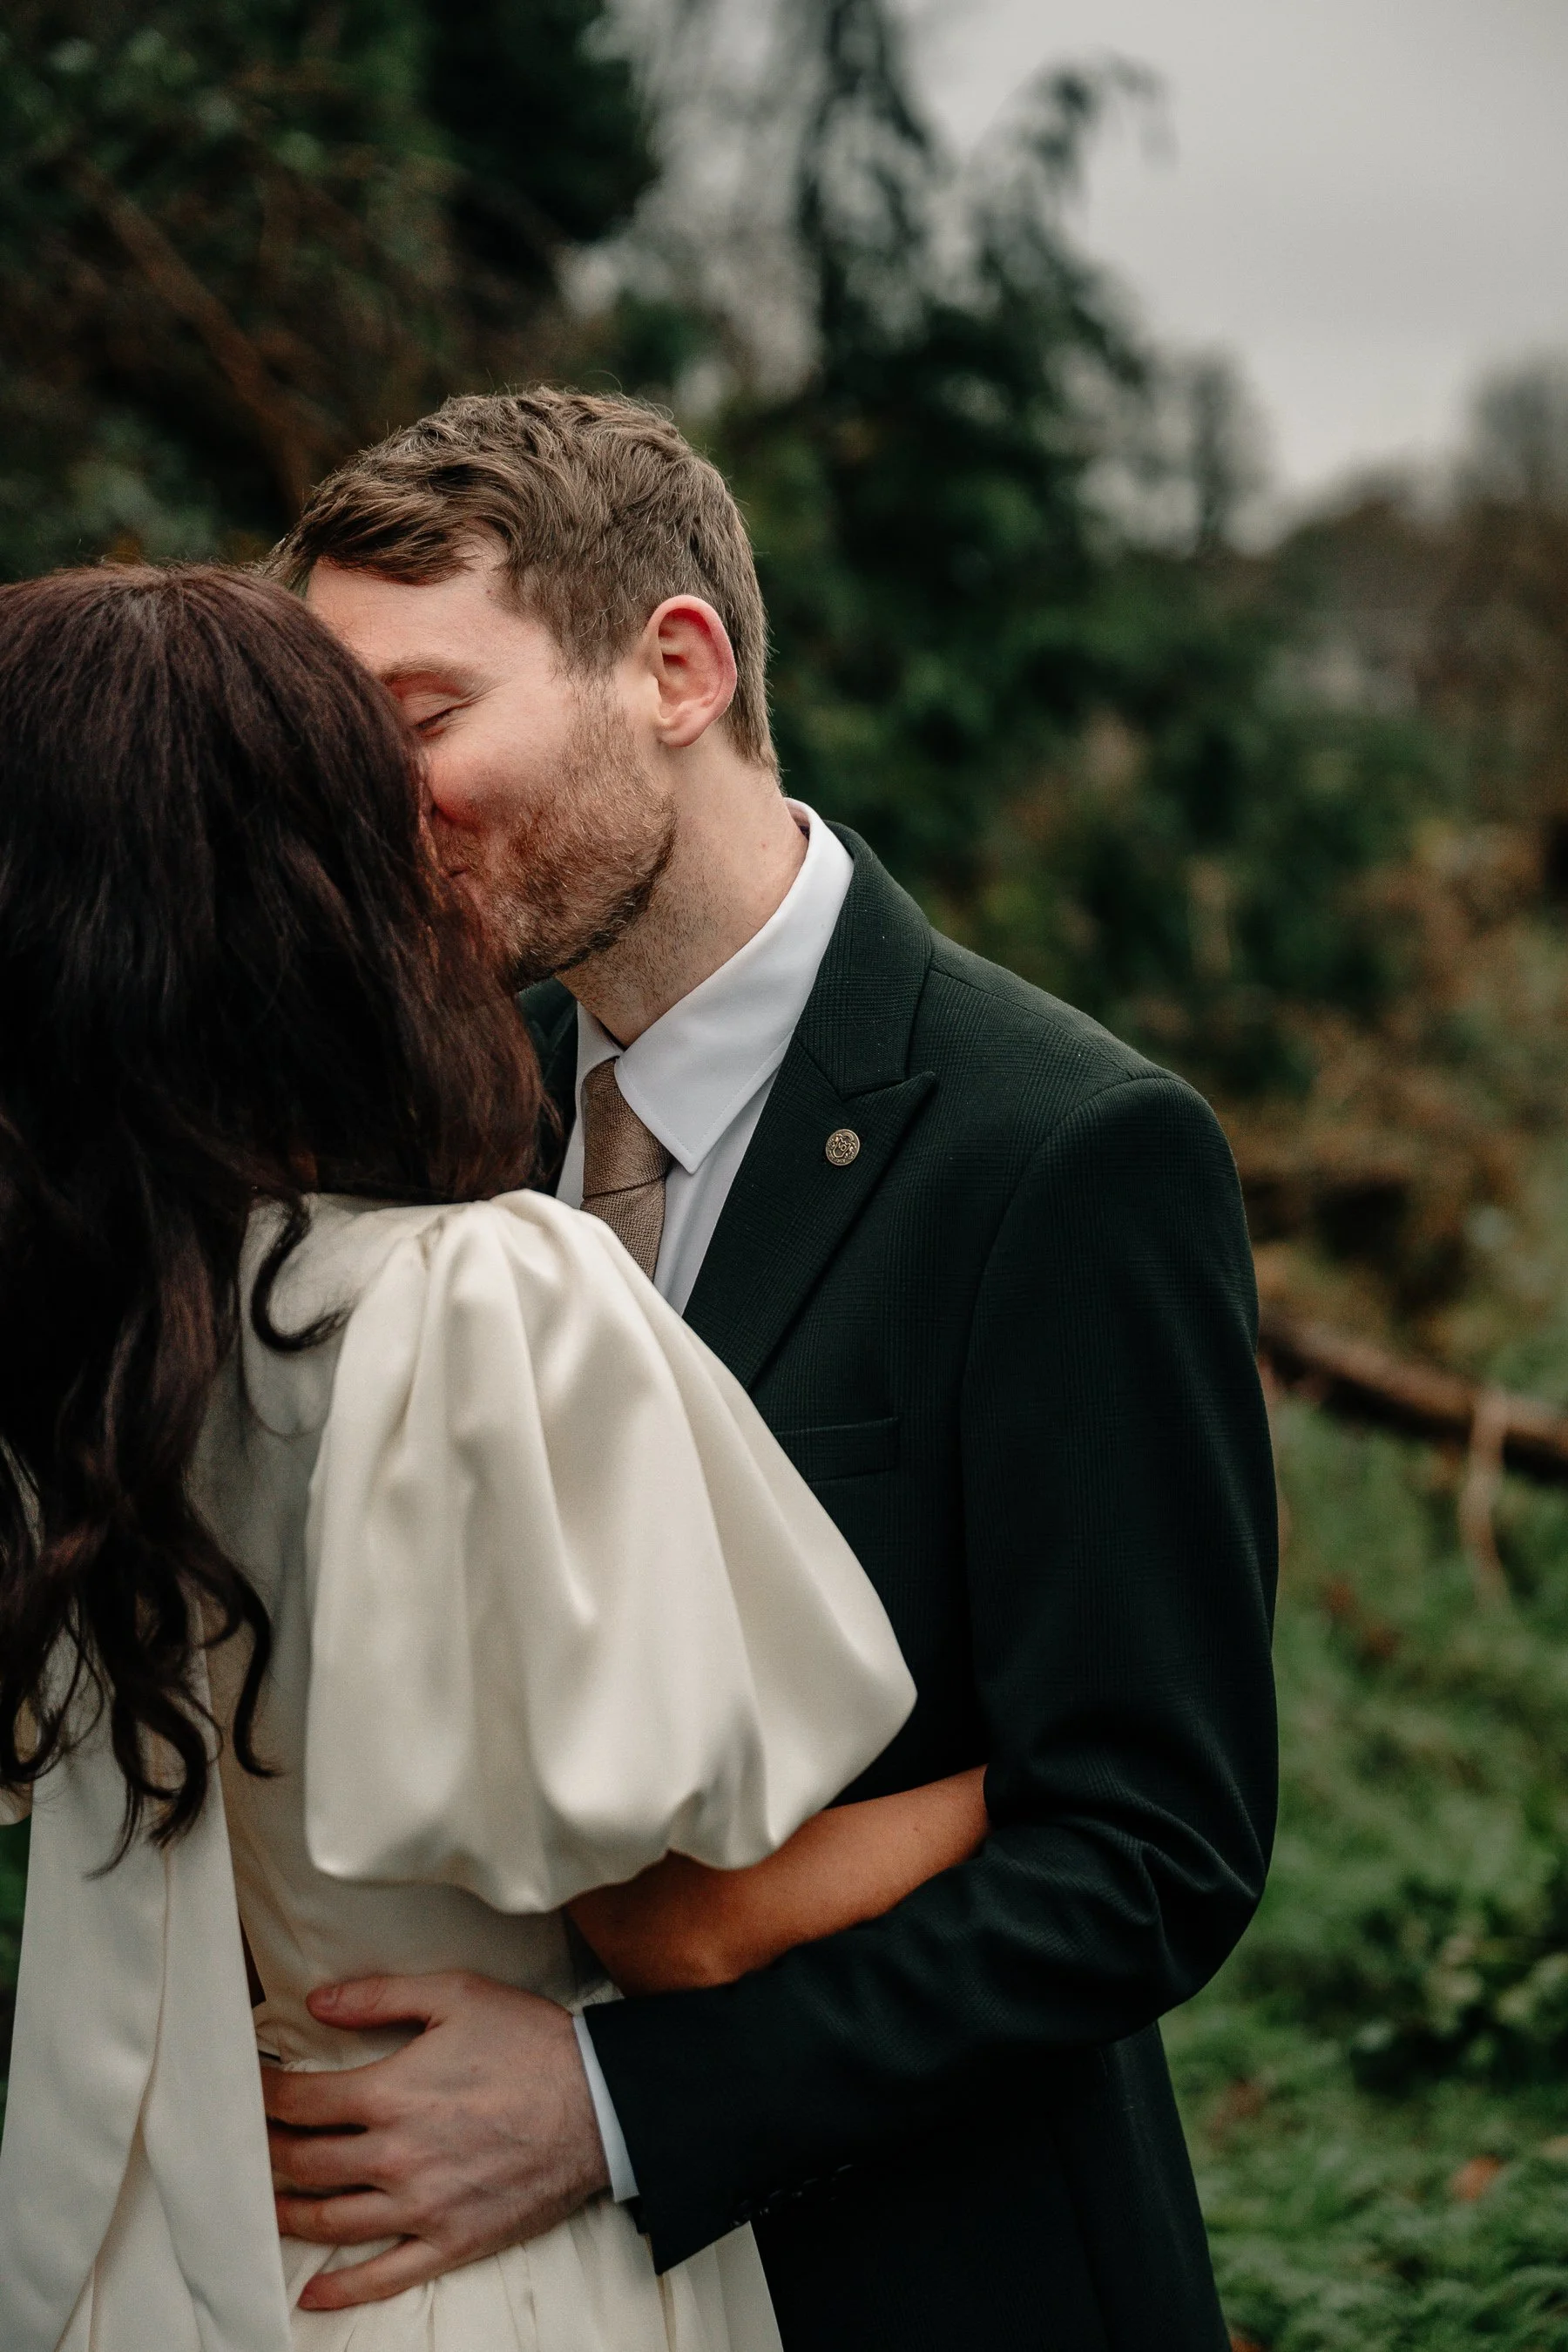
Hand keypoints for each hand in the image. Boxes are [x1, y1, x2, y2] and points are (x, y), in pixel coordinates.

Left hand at [262, 1971, 608, 2311]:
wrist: (599, 2102)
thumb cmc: (529, 2042)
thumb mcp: (456, 1994)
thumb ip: (381, 1996)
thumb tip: (316, 2002)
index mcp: (390, 2093)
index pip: (301, 2101)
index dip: (264, 2095)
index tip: (249, 2090)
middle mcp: (394, 2157)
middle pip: (303, 2164)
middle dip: (266, 2152)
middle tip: (248, 2145)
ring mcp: (420, 2207)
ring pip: (330, 2222)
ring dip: (288, 2214)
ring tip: (266, 2203)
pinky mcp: (450, 2242)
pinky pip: (383, 2277)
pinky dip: (341, 2290)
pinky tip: (312, 2293)